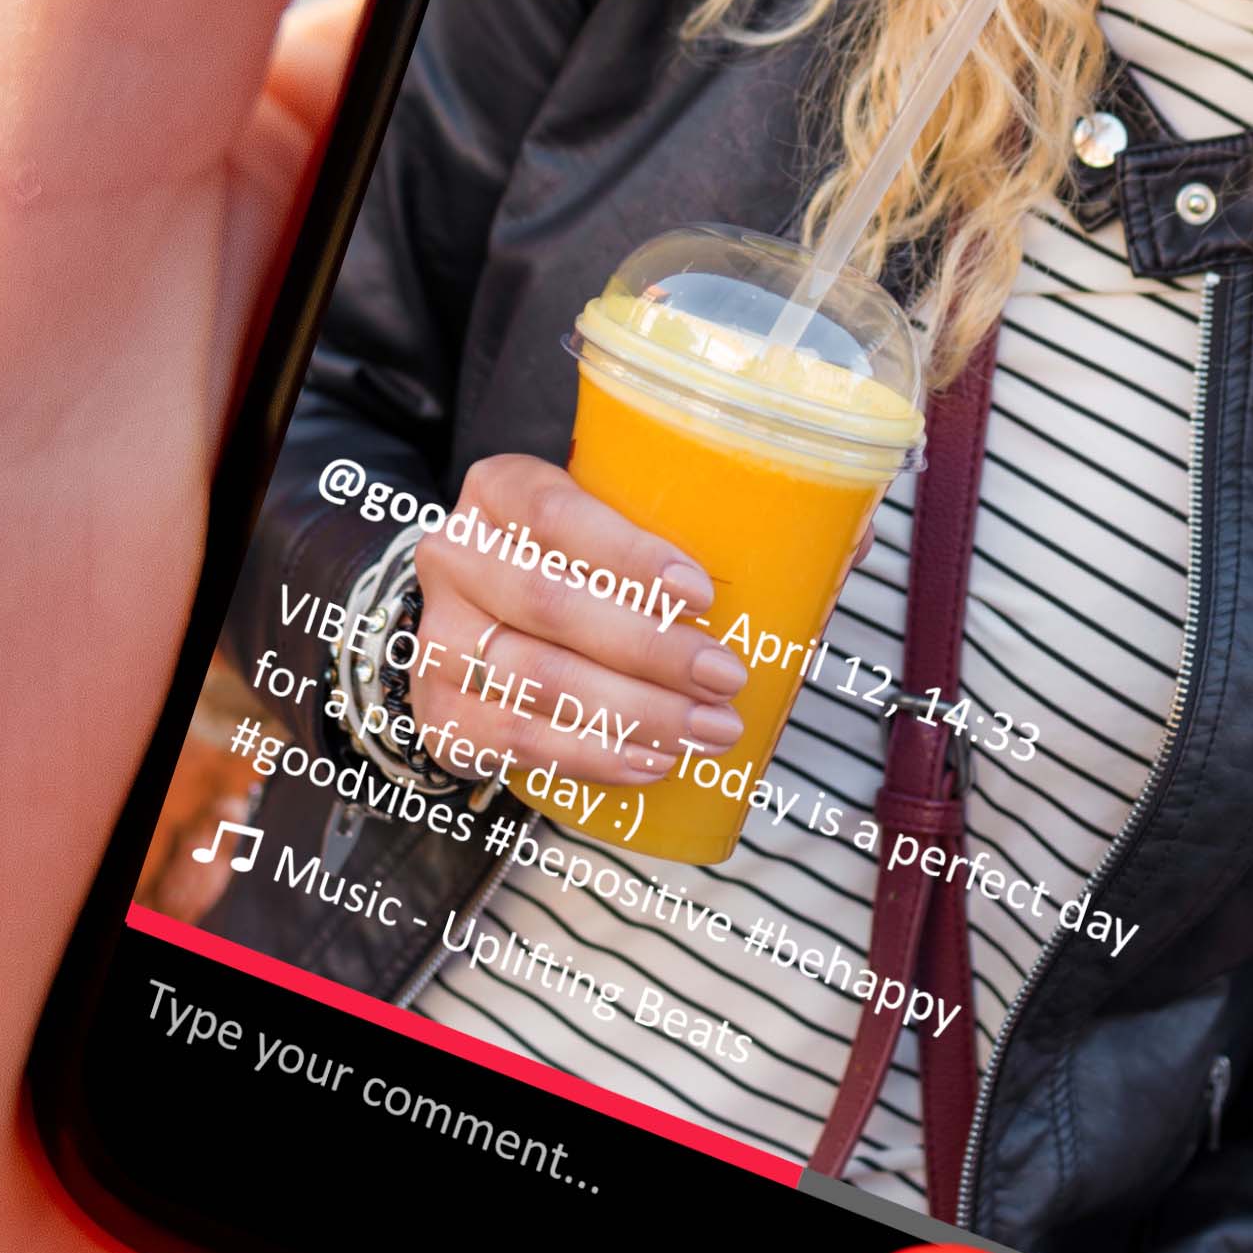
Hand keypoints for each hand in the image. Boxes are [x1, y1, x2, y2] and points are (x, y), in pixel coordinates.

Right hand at [408, 461, 736, 785]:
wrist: (480, 626)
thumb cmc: (573, 567)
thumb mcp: (605, 525)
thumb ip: (673, 532)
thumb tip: (814, 559)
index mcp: (498, 492)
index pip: (554, 515)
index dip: (627, 555)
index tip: (701, 593)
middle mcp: (455, 560)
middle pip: (551, 605)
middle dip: (649, 648)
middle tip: (725, 676)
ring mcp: (438, 641)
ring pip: (540, 681)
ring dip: (636, 713)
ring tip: (709, 730)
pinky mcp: (443, 713)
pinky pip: (520, 741)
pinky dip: (593, 755)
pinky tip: (652, 760)